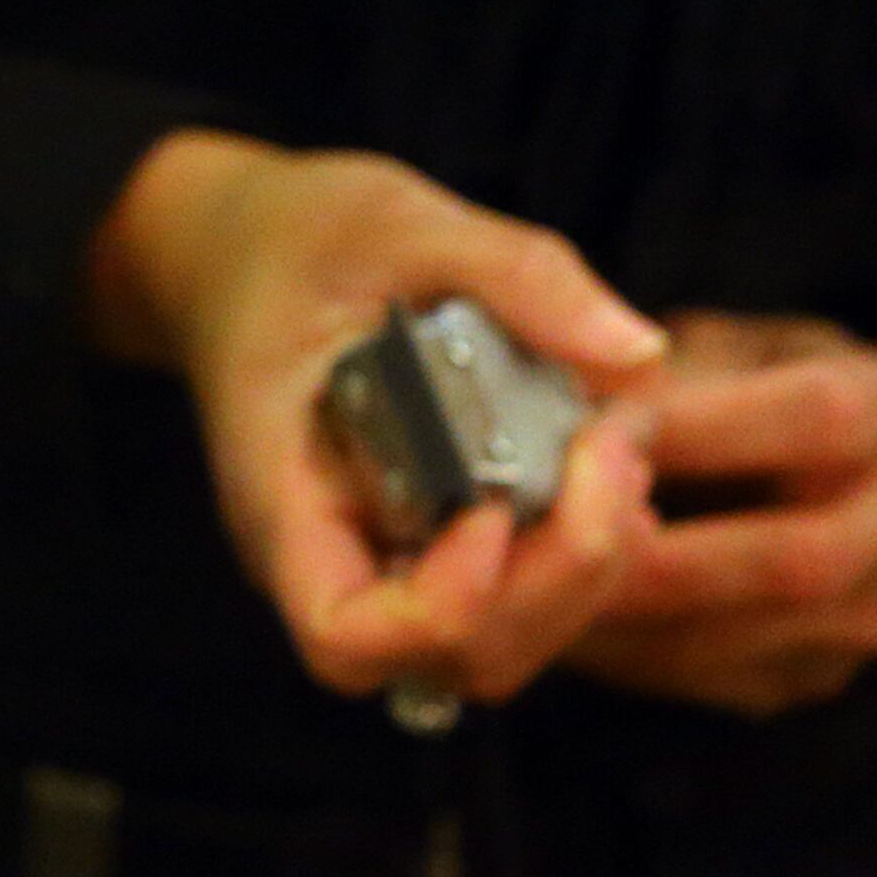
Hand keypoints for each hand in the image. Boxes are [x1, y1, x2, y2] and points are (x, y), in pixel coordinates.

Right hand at [88, 131, 666, 707]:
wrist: (238, 249)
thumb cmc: (290, 240)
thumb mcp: (392, 218)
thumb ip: (516, 272)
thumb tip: (638, 355)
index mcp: (281, 494)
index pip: (345, 635)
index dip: (445, 605)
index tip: (490, 504)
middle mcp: (330, 553)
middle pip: (453, 658)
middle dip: (563, 575)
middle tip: (610, 448)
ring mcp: (383, 556)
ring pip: (502, 644)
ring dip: (588, 566)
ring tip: (615, 442)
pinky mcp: (435, 541)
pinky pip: (519, 596)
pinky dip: (583, 547)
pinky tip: (599, 454)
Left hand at [569, 318, 876, 715]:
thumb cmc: (800, 395)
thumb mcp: (756, 348)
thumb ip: (678, 363)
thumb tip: (578, 386)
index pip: (801, 422)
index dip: (681, 430)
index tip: (577, 425)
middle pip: (773, 562)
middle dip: (639, 553)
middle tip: (533, 533)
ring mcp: (863, 616)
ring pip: (731, 637)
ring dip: (611, 614)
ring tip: (520, 579)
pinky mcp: (815, 674)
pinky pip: (703, 676)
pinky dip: (617, 649)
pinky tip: (555, 617)